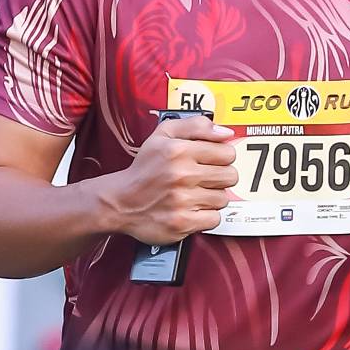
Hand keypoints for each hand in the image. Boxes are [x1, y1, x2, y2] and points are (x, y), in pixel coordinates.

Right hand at [99, 114, 239, 244]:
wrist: (120, 202)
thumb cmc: (143, 169)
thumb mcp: (163, 135)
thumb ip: (196, 126)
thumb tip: (226, 133)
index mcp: (179, 151)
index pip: (227, 152)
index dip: (222, 156)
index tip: (212, 160)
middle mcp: (181, 175)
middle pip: (230, 176)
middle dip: (220, 177)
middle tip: (205, 178)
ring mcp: (182, 200)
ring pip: (223, 199)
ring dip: (212, 197)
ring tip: (195, 193)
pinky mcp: (182, 223)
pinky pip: (214, 219)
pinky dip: (206, 216)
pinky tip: (193, 208)